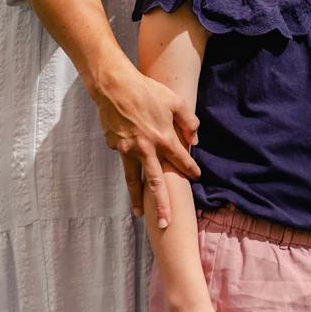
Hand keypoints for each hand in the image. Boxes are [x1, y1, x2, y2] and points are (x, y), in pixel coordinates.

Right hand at [91, 65, 200, 222]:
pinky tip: (130, 156)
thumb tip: (195, 138)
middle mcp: (146, 150)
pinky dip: (129, 162)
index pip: (181, 160)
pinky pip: (125, 157)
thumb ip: (189, 121)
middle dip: (161, 205)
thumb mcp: (176, 101)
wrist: (114, 87)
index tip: (196, 177)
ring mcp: (128, 150)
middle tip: (165, 224)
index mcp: (163, 139)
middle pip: (155, 183)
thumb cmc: (148, 91)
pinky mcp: (115, 146)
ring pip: (134, 180)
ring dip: (137, 198)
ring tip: (140, 214)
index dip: (190, 169)